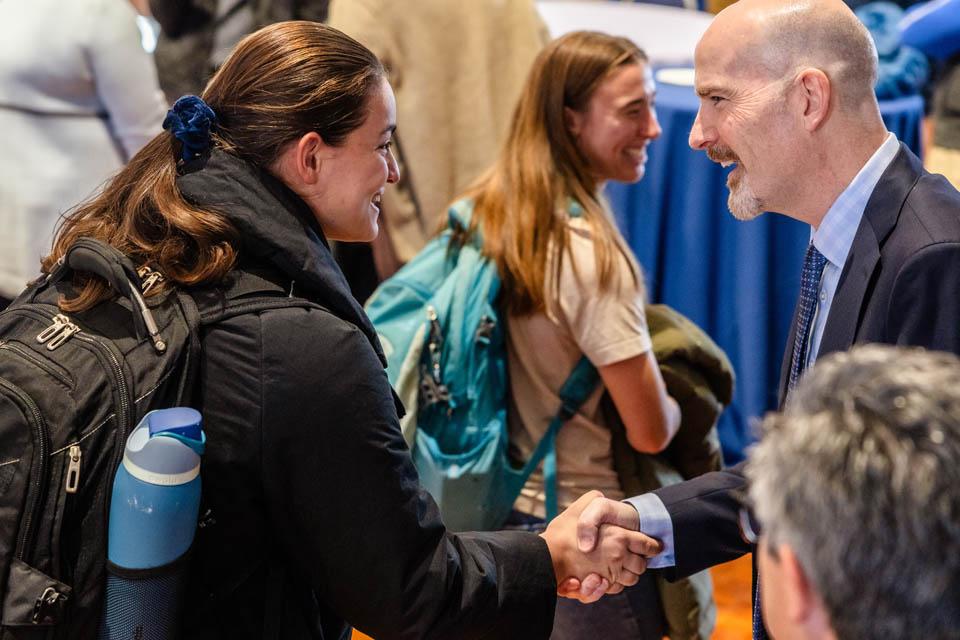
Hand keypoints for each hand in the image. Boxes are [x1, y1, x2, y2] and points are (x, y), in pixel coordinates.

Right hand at [539, 491, 658, 602]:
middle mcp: (618, 556)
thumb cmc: (561, 534)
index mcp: (618, 536)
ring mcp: (611, 573)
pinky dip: (616, 583)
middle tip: (635, 556)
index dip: (652, 546)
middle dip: (640, 561)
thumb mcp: (578, 508)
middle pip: (641, 564)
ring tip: (621, 567)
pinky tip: (608, 576)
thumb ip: (592, 499)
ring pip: (631, 578)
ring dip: (628, 574)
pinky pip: (617, 587)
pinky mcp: (602, 586)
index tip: (655, 546)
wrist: (546, 559)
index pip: (646, 544)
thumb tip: (600, 493)